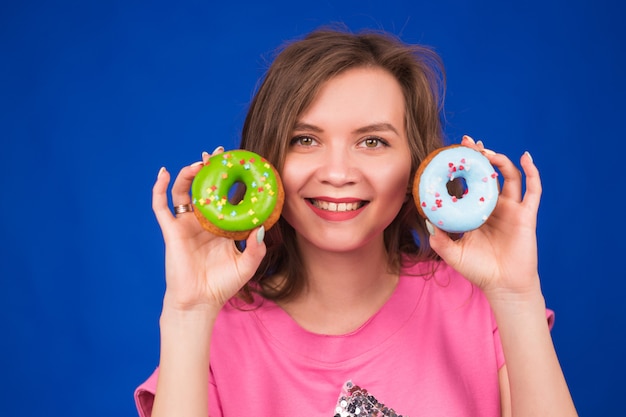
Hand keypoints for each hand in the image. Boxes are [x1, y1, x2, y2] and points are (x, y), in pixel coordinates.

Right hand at [152, 147, 266, 312]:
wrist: (200, 302)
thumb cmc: (223, 285)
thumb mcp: (247, 265)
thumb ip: (257, 247)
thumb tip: (262, 226)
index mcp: (221, 226)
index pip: (226, 196)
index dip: (231, 179)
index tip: (240, 163)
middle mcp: (203, 221)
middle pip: (204, 187)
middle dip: (210, 169)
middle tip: (219, 154)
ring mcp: (186, 224)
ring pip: (183, 191)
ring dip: (189, 174)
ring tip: (199, 164)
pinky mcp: (171, 230)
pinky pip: (161, 205)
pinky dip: (159, 188)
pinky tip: (162, 172)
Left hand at [427, 136, 542, 299]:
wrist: (503, 287)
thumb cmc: (479, 271)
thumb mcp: (452, 254)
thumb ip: (439, 239)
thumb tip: (427, 221)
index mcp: (476, 212)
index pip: (469, 183)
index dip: (463, 168)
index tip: (452, 152)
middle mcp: (494, 207)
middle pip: (488, 174)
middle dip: (479, 156)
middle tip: (468, 142)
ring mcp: (511, 209)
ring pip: (509, 177)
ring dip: (499, 160)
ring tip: (487, 152)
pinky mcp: (526, 215)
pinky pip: (533, 190)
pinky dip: (532, 172)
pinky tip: (525, 158)